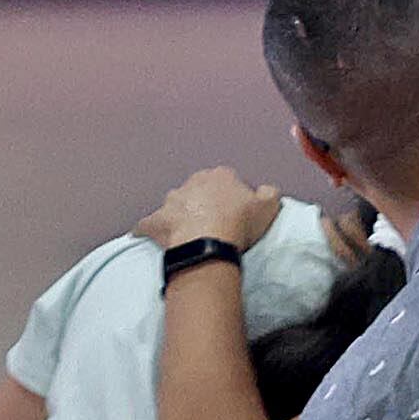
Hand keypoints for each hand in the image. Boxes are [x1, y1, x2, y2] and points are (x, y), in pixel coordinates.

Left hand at [144, 166, 280, 252]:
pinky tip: (149, 236)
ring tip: (191, 231)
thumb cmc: (239, 223)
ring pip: (175, 203)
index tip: (239, 211)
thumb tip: (266, 190)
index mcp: (220, 176)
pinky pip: (149, 224)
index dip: (234, 196)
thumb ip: (269, 193)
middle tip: (217, 222)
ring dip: (181, 213)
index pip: (228, 180)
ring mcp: (172, 200)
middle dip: (205, 201)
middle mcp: (193, 182)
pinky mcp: (157, 220)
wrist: (209, 243)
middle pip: (200, 189)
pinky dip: (150, 228)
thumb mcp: (269, 206)